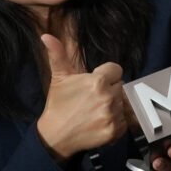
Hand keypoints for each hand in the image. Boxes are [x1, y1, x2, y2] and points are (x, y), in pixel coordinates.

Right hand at [34, 34, 129, 158]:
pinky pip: (124, 121)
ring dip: (114, 106)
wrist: (55, 135)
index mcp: (97, 80)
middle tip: (94, 98)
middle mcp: (108, 96)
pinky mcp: (114, 130)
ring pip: (123, 104)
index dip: (106, 75)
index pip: (116, 70)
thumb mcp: (58, 77)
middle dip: (110, 90)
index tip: (95, 83)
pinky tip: (101, 122)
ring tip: (97, 111)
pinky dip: (116, 122)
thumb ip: (57, 54)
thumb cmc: (58, 104)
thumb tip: (45, 35)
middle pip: (120, 86)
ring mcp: (112, 114)